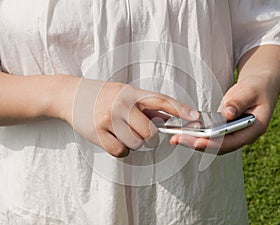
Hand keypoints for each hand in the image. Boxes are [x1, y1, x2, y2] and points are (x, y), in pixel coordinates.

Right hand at [69, 79, 198, 156]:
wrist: (71, 95)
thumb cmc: (102, 95)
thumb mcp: (124, 92)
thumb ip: (145, 105)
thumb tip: (168, 118)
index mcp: (131, 93)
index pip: (161, 100)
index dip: (180, 109)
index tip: (195, 116)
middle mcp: (121, 105)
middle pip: (150, 132)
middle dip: (148, 136)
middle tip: (137, 130)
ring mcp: (109, 119)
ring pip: (136, 143)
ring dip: (132, 142)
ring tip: (120, 131)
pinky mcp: (97, 133)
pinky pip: (121, 151)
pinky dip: (120, 149)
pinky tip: (112, 138)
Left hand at [169, 45, 279, 153]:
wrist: (259, 86)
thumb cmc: (257, 87)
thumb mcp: (251, 91)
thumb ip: (239, 102)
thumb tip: (228, 114)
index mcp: (254, 129)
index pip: (233, 141)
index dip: (216, 143)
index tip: (199, 142)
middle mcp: (243, 135)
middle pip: (219, 146)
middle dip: (198, 144)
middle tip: (179, 140)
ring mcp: (233, 134)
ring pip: (213, 143)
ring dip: (194, 141)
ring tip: (176, 137)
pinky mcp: (224, 129)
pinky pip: (209, 135)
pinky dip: (196, 134)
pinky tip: (182, 131)